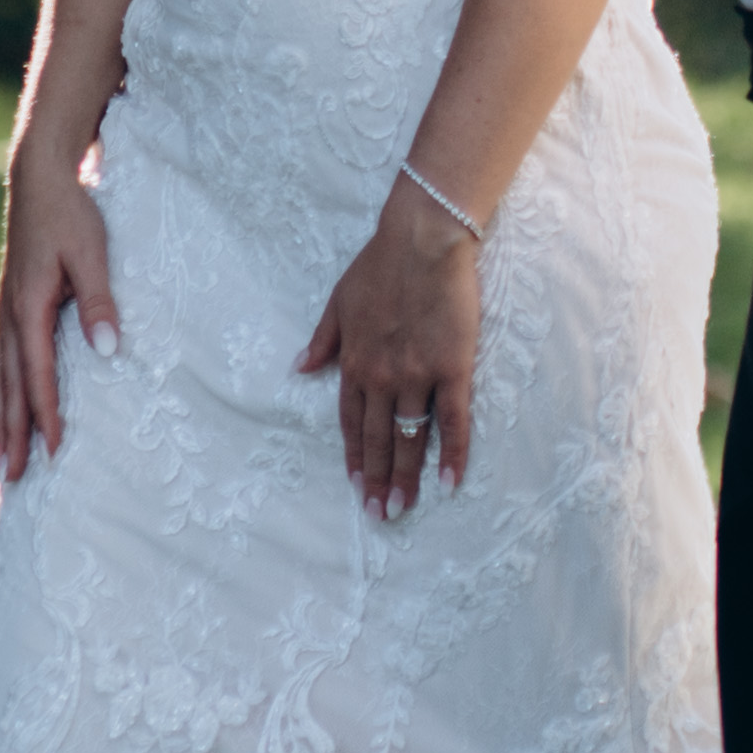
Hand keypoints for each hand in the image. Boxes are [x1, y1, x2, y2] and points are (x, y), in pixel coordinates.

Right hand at [0, 137, 117, 479]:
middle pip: (9, 388)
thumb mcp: (93, 252)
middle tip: (12, 480)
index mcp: (29, 307)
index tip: (56, 453)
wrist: (40, 176)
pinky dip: (0, 392)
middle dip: (13, 434)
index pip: (39, 376)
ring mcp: (6, 311)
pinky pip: (1, 360)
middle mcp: (11, 316)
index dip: (47, 417)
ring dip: (0, 421)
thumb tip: (108, 351)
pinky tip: (3, 408)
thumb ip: (99, 302)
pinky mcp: (10, 304)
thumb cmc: (72, 212)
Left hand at [299, 181, 483, 519]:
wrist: (423, 238)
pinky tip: (449, 482)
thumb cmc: (381, 263)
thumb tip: (299, 369)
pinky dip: (452, 453)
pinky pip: (452, 420)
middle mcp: (381, 376)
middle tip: (378, 515)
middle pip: (376, 439)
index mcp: (354, 361)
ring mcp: (417, 374)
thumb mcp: (338, 300)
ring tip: (401, 508)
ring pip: (409, 437)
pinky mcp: (452, 368)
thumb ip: (322, 340)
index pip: (349, 421)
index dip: (352, 455)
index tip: (355, 484)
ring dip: (405, 477)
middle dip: (375, 479)